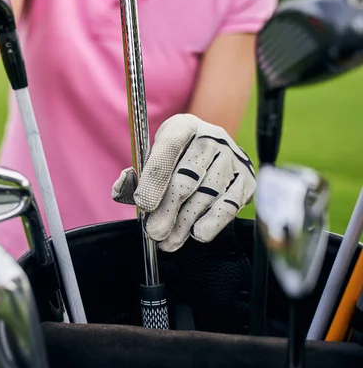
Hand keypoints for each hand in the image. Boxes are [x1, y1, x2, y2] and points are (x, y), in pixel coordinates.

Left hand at [112, 114, 255, 251]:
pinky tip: (197, 234)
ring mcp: (233, 158)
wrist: (212, 152)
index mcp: (183, 126)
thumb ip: (134, 177)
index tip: (143, 204)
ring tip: (168, 241)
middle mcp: (212, 138)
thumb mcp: (151, 158)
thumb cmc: (174, 159)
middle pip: (188, 177)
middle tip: (154, 231)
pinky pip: (230, 205)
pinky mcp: (247, 180)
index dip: (155, 177)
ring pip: (207, 195)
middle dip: (168, 208)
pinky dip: (213, 222)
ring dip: (185, 222)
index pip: (169, 148)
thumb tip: (120, 189)